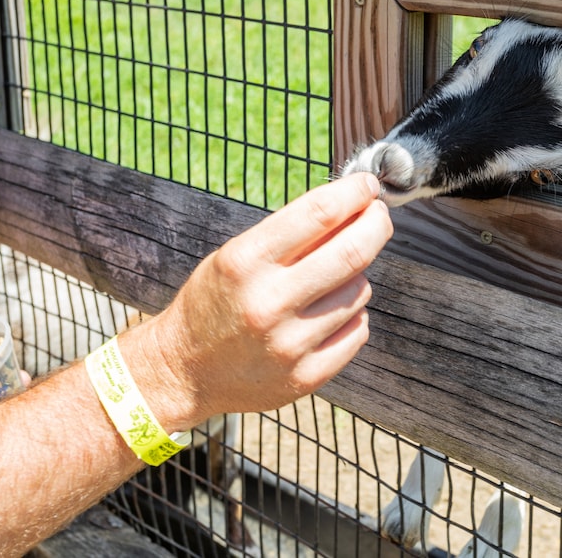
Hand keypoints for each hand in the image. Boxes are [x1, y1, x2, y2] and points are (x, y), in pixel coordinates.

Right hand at [120, 173, 392, 428]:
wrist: (184, 371)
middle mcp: (268, 303)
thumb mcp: (237, 256)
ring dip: (356, 276)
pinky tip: (328, 314)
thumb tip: (354, 203)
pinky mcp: (307, 376)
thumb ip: (292, 235)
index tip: (368, 186)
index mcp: (244, 262)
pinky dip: (352, 315)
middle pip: (353, 252)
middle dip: (376, 225)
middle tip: (378, 217)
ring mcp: (290, 345)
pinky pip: (358, 330)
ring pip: (360, 291)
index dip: (354, 193)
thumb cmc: (216, 301)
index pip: (319, 213)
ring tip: (330, 279)